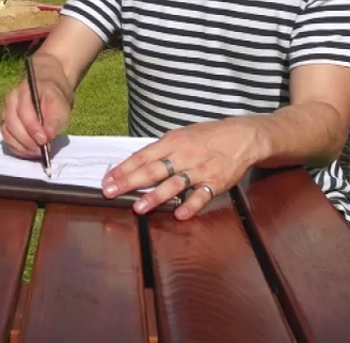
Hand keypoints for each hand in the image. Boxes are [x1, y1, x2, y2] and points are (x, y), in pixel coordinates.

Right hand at [0, 76, 71, 157]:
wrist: (48, 100)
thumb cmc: (54, 103)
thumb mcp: (61, 108)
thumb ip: (55, 121)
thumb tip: (48, 135)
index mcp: (25, 90)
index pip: (23, 110)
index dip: (32, 127)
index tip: (44, 140)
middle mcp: (10, 100)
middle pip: (12, 122)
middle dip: (27, 139)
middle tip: (41, 149)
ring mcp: (5, 113)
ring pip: (7, 133)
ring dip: (22, 146)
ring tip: (37, 152)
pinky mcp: (4, 125)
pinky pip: (7, 140)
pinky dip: (18, 149)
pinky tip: (31, 152)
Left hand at [101, 117, 262, 219]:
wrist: (241, 136)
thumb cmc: (207, 136)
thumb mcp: (181, 135)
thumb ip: (161, 150)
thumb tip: (137, 163)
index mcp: (172, 142)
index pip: (142, 156)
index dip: (123, 169)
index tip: (108, 180)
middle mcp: (183, 155)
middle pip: (152, 170)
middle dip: (129, 182)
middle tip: (111, 192)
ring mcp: (199, 170)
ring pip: (174, 184)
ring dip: (155, 197)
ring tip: (138, 208)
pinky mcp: (215, 183)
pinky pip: (201, 196)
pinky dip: (190, 205)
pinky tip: (179, 214)